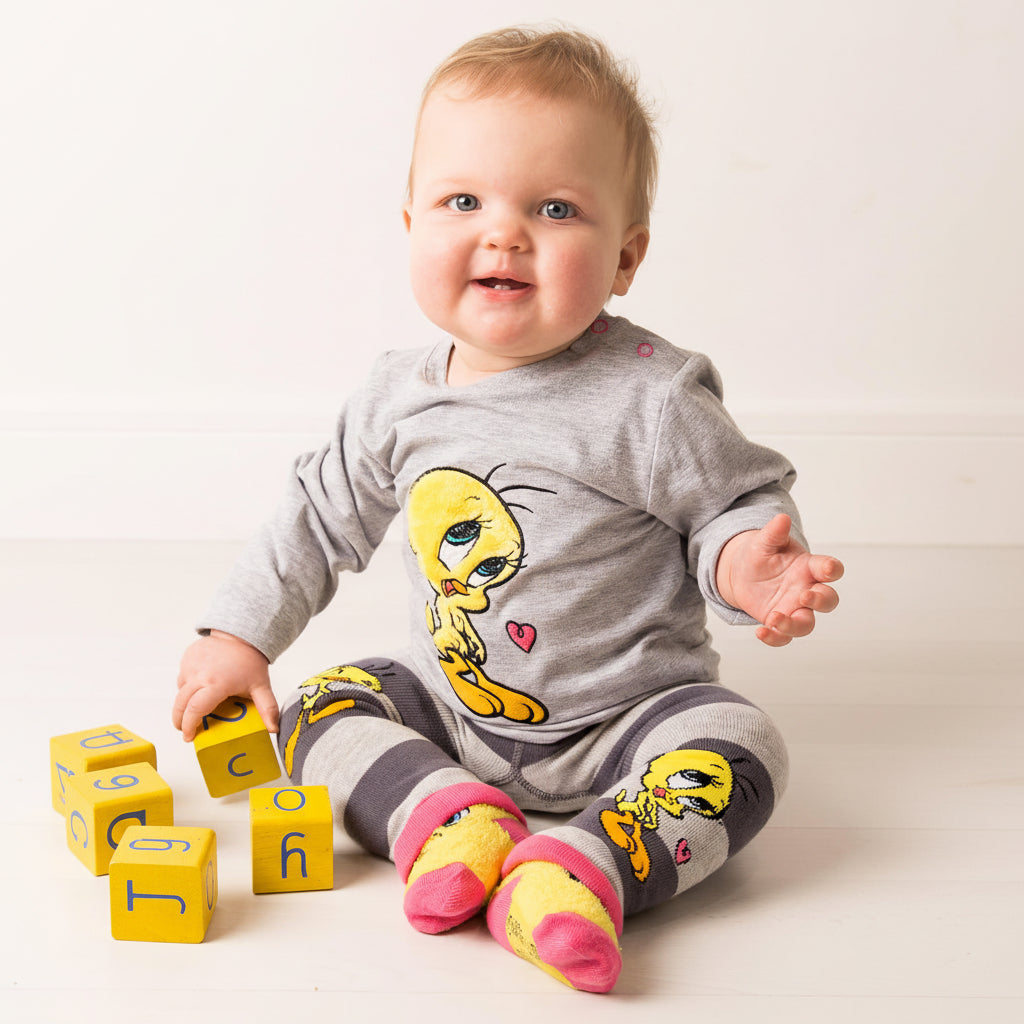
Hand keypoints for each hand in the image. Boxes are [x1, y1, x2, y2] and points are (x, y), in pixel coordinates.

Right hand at [173, 630, 277, 741]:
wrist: (241, 635)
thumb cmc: (250, 661)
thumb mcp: (261, 687)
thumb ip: (268, 709)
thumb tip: (273, 729)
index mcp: (217, 684)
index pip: (195, 709)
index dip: (189, 725)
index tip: (189, 736)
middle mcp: (200, 674)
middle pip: (181, 704)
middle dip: (179, 720)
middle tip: (185, 730)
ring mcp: (191, 665)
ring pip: (181, 690)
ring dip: (184, 702)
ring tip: (196, 708)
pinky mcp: (186, 658)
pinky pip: (182, 678)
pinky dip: (187, 686)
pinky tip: (199, 687)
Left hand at [716, 513, 843, 647]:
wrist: (742, 573)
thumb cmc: (761, 554)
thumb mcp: (764, 542)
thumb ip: (774, 533)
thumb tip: (781, 518)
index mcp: (808, 567)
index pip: (829, 568)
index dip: (831, 569)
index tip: (828, 570)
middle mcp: (807, 589)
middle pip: (828, 600)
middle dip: (821, 600)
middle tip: (804, 596)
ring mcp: (795, 608)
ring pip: (807, 624)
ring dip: (795, 625)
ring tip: (775, 618)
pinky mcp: (780, 622)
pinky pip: (783, 637)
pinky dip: (775, 637)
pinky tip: (761, 632)